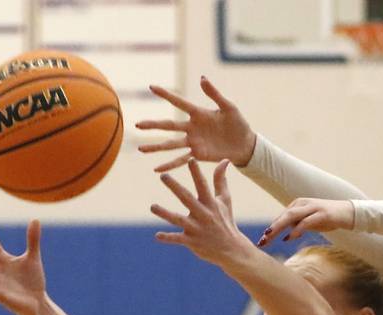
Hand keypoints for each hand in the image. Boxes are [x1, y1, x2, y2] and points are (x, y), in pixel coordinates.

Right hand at [136, 76, 256, 170]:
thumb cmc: (238, 123)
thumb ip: (215, 94)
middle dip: (153, 125)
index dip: (166, 95)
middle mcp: (192, 127)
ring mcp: (193, 142)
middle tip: (137, 125)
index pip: (179, 102)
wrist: (245, 144)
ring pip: (171, 144)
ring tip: (141, 149)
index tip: (151, 87)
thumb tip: (202, 78)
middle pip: (169, 125)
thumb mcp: (228, 107)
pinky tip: (157, 169)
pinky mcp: (198, 154)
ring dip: (156, 147)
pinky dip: (170, 164)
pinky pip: (181, 160)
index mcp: (198, 113)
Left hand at [151, 159, 252, 265]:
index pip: (203, 185)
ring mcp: (197, 229)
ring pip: (178, 219)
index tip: (191, 160)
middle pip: (187, 198)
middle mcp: (203, 214)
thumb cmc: (226, 221)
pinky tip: (157, 236)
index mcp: (211, 203)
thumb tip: (224, 160)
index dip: (197, 173)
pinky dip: (168, 238)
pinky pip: (178, 239)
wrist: (231, 249)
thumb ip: (221, 180)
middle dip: (175, 187)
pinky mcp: (192, 242)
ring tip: (152, 206)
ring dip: (165, 213)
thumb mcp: (225, 200)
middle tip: (163, 175)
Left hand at [259, 197, 354, 246]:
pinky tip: (288, 238)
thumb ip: (298, 225)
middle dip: (271, 229)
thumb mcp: (311, 222)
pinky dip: (296, 230)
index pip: (281, 217)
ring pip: (291, 216)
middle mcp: (303, 203)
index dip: (271, 229)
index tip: (262, 242)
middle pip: (283, 216)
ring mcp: (313, 207)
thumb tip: (286, 234)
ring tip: (269, 237)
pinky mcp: (322, 214)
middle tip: (261, 242)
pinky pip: (305, 222)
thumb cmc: (329, 218)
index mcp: (298, 204)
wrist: (349, 213)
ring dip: (278, 227)